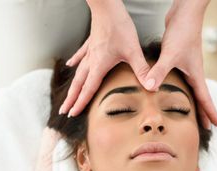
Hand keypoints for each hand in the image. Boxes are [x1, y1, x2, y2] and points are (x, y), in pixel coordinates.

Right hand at [59, 1, 150, 116]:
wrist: (108, 6)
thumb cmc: (120, 27)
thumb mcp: (133, 50)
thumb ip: (142, 70)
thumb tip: (152, 86)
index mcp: (99, 66)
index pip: (88, 89)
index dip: (80, 103)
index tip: (72, 113)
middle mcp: (91, 61)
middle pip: (79, 84)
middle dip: (71, 99)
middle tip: (64, 111)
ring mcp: (90, 52)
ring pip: (78, 73)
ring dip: (73, 86)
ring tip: (67, 95)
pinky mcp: (91, 43)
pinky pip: (81, 55)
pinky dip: (75, 62)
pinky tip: (70, 65)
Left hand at [143, 1, 216, 128]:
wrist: (185, 12)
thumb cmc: (183, 31)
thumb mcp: (170, 54)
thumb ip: (159, 71)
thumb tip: (149, 87)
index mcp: (195, 74)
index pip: (205, 99)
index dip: (211, 113)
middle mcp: (194, 72)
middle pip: (201, 97)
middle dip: (205, 112)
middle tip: (208, 127)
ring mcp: (188, 66)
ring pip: (193, 89)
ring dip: (194, 102)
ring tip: (194, 114)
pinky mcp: (180, 59)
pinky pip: (183, 80)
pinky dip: (183, 90)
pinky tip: (176, 92)